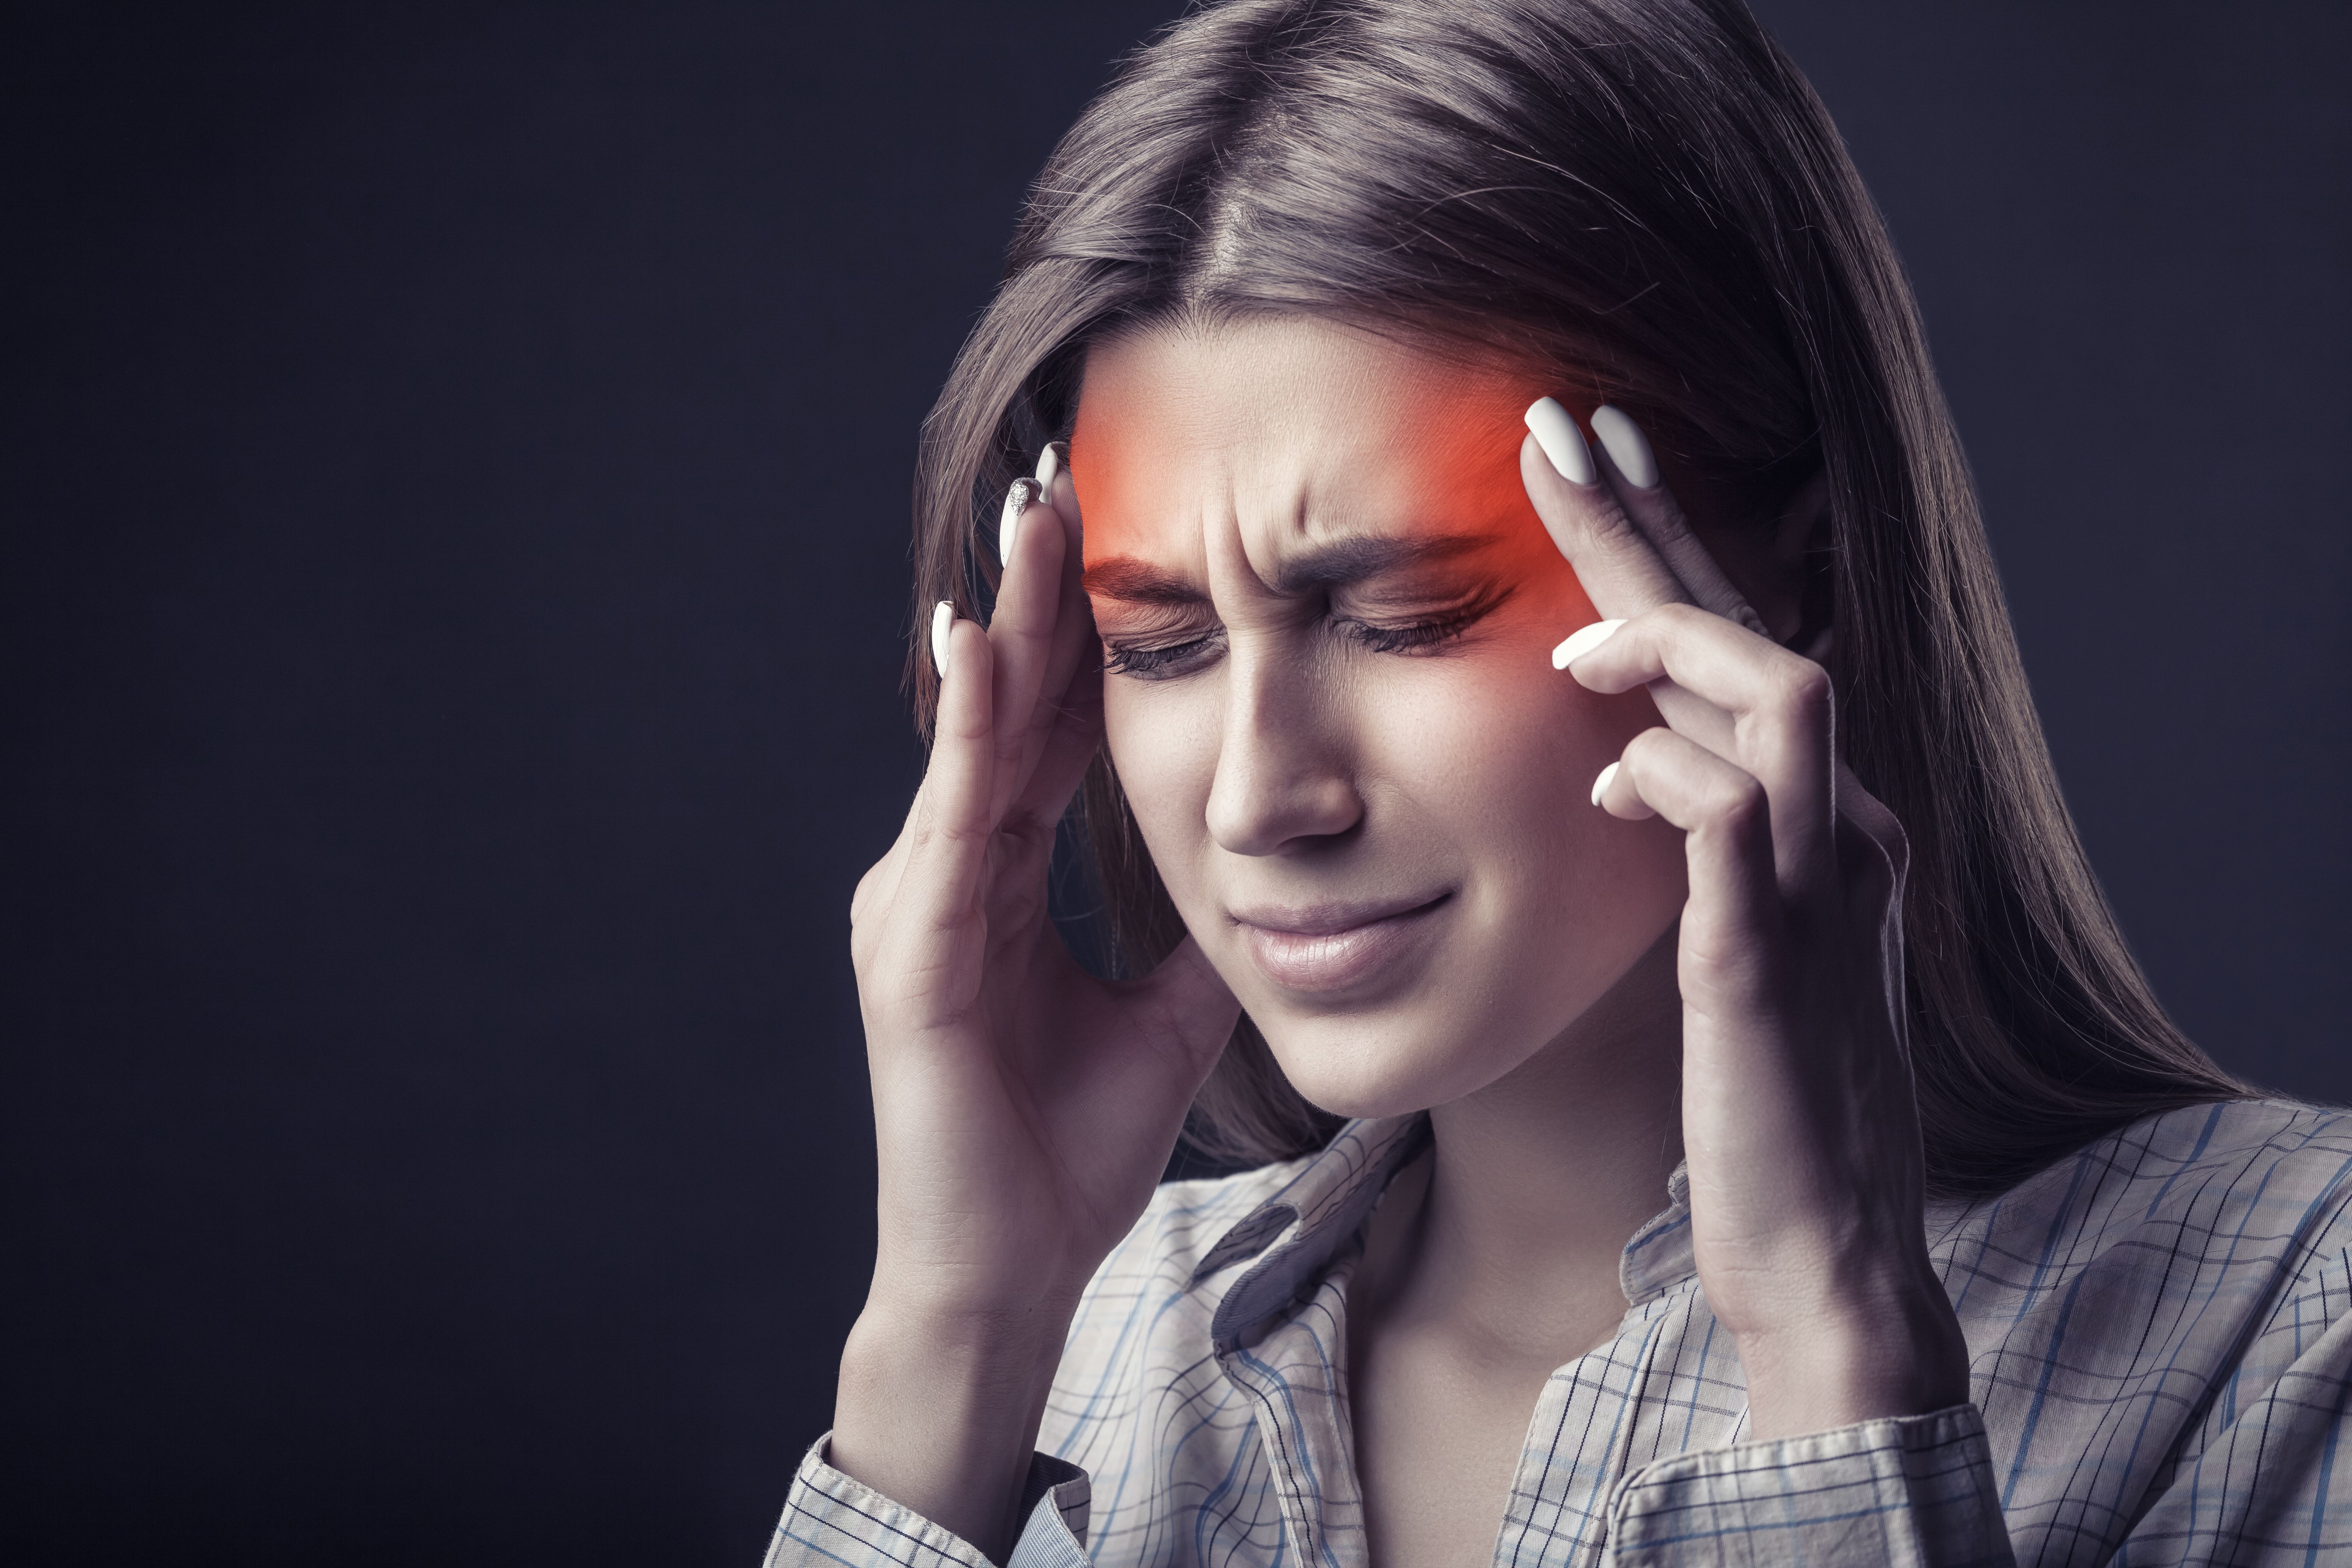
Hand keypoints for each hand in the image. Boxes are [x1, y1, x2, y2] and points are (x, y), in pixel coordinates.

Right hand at [832, 452, 1238, 1554]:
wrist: (1010, 1264)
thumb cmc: (1068, 1147)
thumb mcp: (1164, 1014)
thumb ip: (1196, 931)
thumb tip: (1265, 868)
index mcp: (1004, 879)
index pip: (1044, 730)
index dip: (1077, 638)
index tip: (1110, 539)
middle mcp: (951, 872)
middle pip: (1005, 708)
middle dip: (1036, 596)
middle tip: (1060, 479)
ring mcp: (919, 906)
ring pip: (971, 739)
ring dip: (1004, 626)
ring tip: (1030, 524)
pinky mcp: (910, 954)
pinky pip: (949, 819)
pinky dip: (968, 731)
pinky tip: (985, 647)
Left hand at [1520, 402, 1968, 1438]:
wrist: (1818, 1242)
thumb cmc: (1755, 1097)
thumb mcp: (1721, 935)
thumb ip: (1688, 837)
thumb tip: (1621, 754)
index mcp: (1818, 822)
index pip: (1744, 650)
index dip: (1670, 546)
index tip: (1591, 452)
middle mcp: (1839, 829)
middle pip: (1758, 633)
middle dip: (1655, 528)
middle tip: (1559, 429)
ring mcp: (1816, 888)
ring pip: (1782, 694)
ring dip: (1671, 643)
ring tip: (1575, 642)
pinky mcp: (1768, 960)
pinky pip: (1730, 819)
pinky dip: (1663, 777)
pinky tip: (1606, 781)